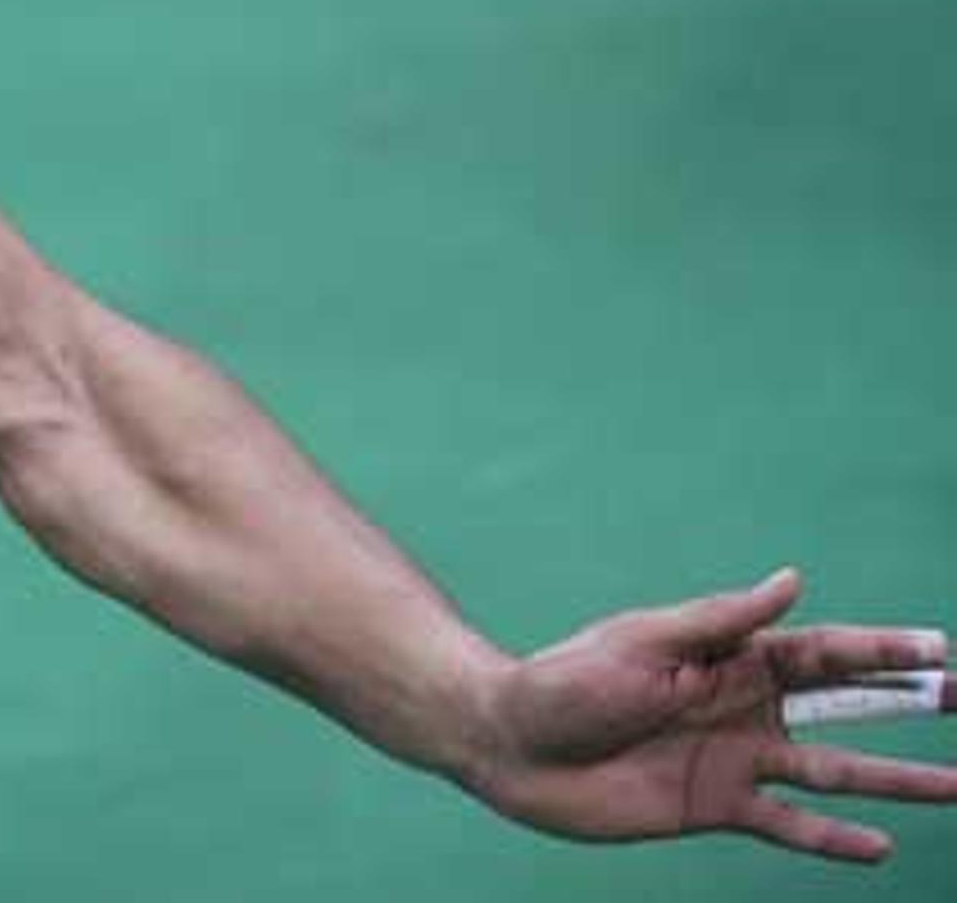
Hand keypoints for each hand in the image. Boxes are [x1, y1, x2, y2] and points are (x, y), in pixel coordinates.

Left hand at [465, 569, 956, 864]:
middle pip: (845, 706)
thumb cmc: (567, 680)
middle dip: (907, 704)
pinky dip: (834, 838)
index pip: (823, 651)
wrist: (512, 744)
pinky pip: (789, 824)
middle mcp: (743, 706)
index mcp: (728, 656)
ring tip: (956, 785)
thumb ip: (722, 621)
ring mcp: (734, 758)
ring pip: (834, 772)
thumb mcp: (644, 641)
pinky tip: (879, 846)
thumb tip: (793, 580)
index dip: (882, 651)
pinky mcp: (715, 806)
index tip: (942, 650)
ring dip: (894, 781)